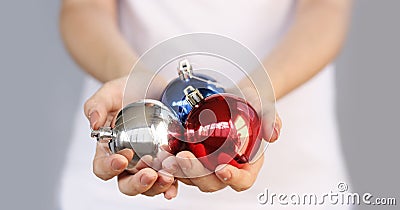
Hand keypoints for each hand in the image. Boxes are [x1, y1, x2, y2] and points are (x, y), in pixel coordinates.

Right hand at [84, 76, 177, 198]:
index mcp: (109, 149)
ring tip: (167, 177)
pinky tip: (178, 181)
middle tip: (148, 174)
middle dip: (137, 183)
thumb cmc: (127, 91)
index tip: (121, 159)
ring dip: (157, 185)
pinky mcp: (167, 160)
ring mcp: (148, 163)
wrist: (151, 85)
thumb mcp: (110, 93)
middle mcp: (128, 161)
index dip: (109, 167)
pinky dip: (173, 184)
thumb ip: (98, 105)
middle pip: (126, 183)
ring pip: (149, 185)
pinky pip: (169, 178)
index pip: (102, 167)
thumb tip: (94, 122)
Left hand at [161, 114, 280, 192]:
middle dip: (197, 174)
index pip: (242, 180)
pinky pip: (179, 168)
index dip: (232, 178)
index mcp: (246, 165)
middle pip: (211, 182)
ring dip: (178, 172)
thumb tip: (273, 135)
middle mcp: (225, 169)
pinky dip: (170, 164)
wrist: (229, 94)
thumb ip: (271, 117)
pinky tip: (161, 153)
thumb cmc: (247, 103)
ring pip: (192, 178)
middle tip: (183, 159)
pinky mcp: (191, 158)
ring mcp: (206, 166)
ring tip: (166, 158)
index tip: (221, 168)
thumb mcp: (263, 105)